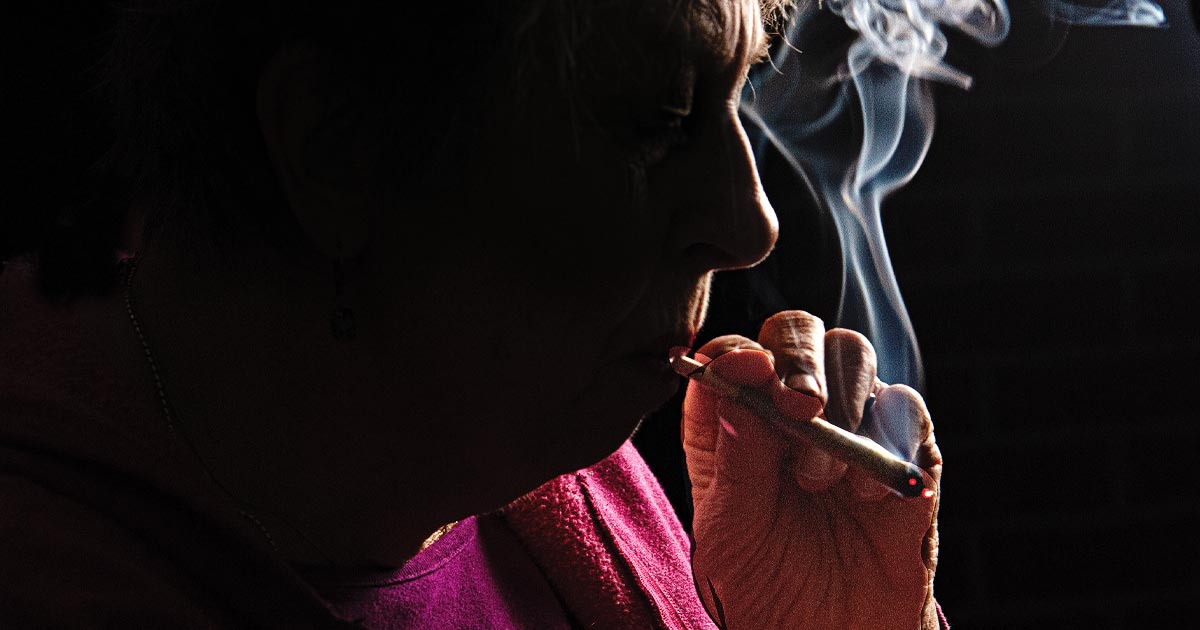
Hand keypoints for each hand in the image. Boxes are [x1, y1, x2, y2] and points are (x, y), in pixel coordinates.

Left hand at [683, 311, 941, 629]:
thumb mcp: (731, 531)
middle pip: (797, 332)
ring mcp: (849, 421)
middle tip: (801, 405)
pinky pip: (905, 408)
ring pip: (853, 354)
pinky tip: (865, 494)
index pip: (734, 354)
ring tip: (819, 480)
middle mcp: (791, 408)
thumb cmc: (765, 585)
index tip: (744, 371)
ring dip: (840, 404)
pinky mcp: (903, 448)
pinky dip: (887, 438)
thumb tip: (736, 373)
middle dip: (799, 358)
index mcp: (733, 421)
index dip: (737, 353)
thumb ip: (735, 455)